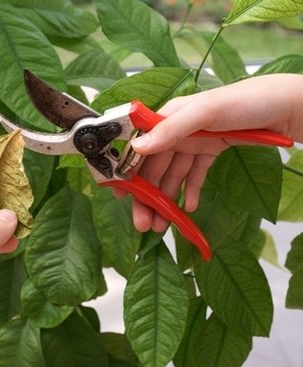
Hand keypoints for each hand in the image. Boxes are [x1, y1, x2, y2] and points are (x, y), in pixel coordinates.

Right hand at [126, 74, 302, 231]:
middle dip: (147, 196)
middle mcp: (178, 131)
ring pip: (172, 175)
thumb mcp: (206, 111)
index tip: (120, 195)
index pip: (140, 147)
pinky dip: (190, 191)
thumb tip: (138, 148)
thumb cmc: (244, 102)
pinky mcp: (211, 151)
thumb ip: (171, 128)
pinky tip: (187, 207)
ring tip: (161, 225)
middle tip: (142, 223)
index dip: (128, 171)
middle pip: (154, 167)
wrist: (284, 106)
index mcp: (170, 117)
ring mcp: (195, 142)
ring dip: (165, 200)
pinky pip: (195, 175)